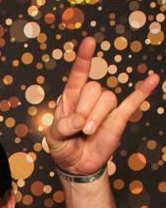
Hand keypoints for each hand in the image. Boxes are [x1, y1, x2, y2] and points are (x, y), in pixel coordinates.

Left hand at [45, 37, 159, 175]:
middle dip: (84, 109)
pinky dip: (143, 91)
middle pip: (94, 88)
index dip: (84, 59)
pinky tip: (153, 79)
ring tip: (88, 132)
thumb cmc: (63, 147)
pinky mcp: (118, 119)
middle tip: (78, 128)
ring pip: (108, 99)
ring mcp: (105, 108)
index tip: (89, 42)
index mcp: (71, 97)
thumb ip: (62, 127)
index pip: (78, 74)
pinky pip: (133, 102)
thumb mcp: (53, 138)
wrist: (76, 165)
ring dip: (97, 116)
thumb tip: (79, 120)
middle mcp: (89, 98)